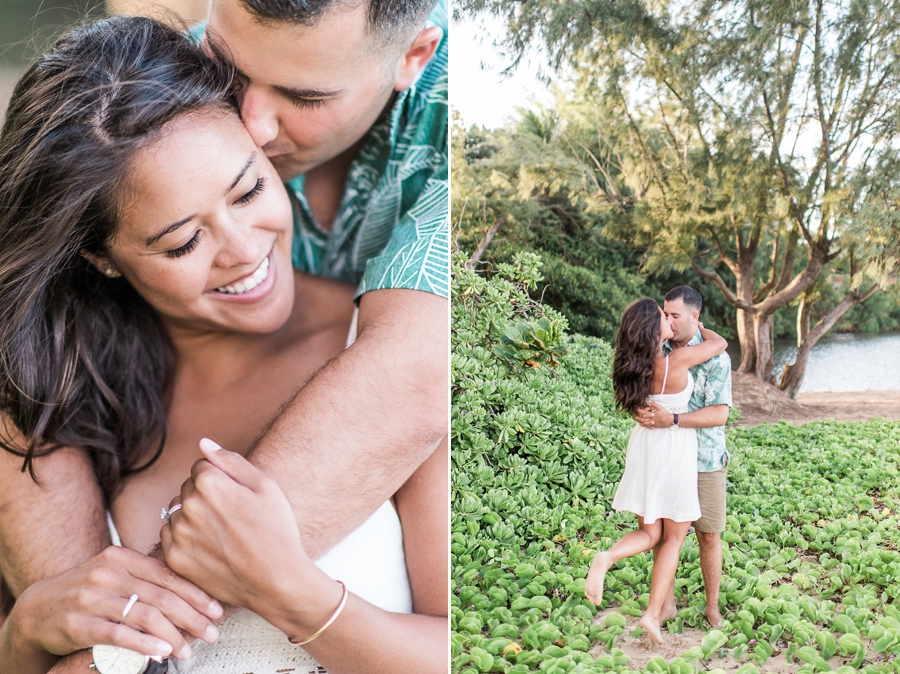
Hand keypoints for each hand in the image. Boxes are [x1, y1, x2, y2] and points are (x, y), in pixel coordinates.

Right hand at [9, 546, 221, 660]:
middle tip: (212, 633)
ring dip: (172, 635)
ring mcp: (92, 597)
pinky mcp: (78, 623)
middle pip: (162, 596)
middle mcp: (108, 573)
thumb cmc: (88, 592)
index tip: (217, 610)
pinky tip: (161, 652)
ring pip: (144, 615)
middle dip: (192, 617)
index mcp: (122, 557)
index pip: (168, 574)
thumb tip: (193, 594)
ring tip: (188, 650)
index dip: (196, 593)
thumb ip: (146, 578)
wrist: (37, 609)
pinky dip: (144, 644)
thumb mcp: (115, 574)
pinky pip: (118, 634)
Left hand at [160, 439, 327, 620]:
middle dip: (204, 496)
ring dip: (193, 517)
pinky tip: (210, 547)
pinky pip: (169, 536)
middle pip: (187, 488)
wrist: (276, 579)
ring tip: (222, 534)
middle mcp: (188, 505)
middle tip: (232, 516)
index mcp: (209, 482)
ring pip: (178, 512)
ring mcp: (179, 534)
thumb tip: (203, 443)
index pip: (200, 466)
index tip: (236, 496)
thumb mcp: (265, 485)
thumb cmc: (276, 529)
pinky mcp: (175, 559)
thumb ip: (230, 460)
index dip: (221, 478)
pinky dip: (185, 538)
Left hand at [633, 402, 673, 428]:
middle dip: (638, 417)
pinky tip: (642, 425)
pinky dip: (645, 425)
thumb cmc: (665, 414)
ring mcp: (653, 423)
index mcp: (652, 414)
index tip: (637, 409)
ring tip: (637, 421)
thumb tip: (649, 401)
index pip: (644, 412)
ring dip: (640, 421)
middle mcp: (651, 419)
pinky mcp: (655, 426)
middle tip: (634, 416)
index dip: (640, 411)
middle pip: (643, 419)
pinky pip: (648, 426)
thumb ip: (654, 404)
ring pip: (645, 423)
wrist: (670, 420)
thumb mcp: (660, 408)